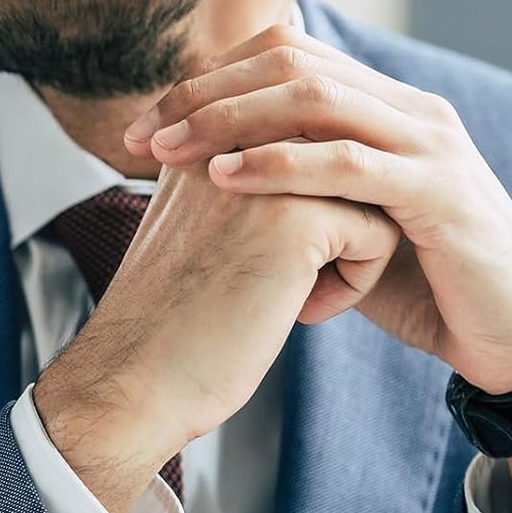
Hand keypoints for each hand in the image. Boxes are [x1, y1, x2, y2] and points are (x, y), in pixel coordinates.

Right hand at [34, 159, 400, 512]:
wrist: (132, 382)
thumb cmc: (169, 324)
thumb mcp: (198, 226)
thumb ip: (241, 184)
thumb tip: (310, 173)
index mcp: (203, 131)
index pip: (307, 139)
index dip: (306, 205)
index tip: (255, 261)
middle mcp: (233, 136)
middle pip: (343, 157)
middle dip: (336, 219)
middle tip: (283, 279)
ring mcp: (266, 172)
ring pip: (369, 189)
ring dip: (349, 250)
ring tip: (295, 295)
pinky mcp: (298, 218)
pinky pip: (379, 231)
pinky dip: (355, 281)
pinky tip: (300, 311)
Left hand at [121, 23, 511, 397]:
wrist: (509, 336)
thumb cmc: (425, 289)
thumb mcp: (347, 231)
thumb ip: (300, 198)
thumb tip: (221, 190)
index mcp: (384, 110)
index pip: (285, 59)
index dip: (208, 82)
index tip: (143, 126)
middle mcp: (408, 111)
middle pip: (292, 64)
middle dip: (205, 94)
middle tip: (140, 133)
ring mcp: (428, 145)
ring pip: (317, 100)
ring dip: (230, 121)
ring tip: (167, 151)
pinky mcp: (439, 192)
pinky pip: (348, 165)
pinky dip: (281, 165)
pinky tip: (226, 177)